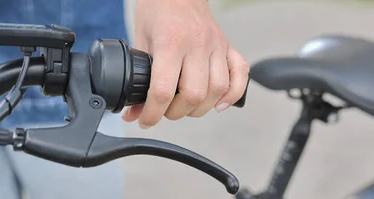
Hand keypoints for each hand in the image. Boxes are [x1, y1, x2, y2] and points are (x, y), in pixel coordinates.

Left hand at [122, 0, 249, 128]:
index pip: (164, 90)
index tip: (146, 120)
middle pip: (193, 95)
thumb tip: (132, 110)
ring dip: (200, 108)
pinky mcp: (228, 46)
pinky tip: (219, 103)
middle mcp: (198, 45)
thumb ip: (138, 76)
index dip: (152, 113)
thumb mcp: (140, 40)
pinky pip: (240, 74)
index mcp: (171, 42)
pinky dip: (233, 94)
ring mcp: (217, 45)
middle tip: (165, 111)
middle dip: (176, 113)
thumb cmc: (157, 9)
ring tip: (185, 107)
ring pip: (217, 90)